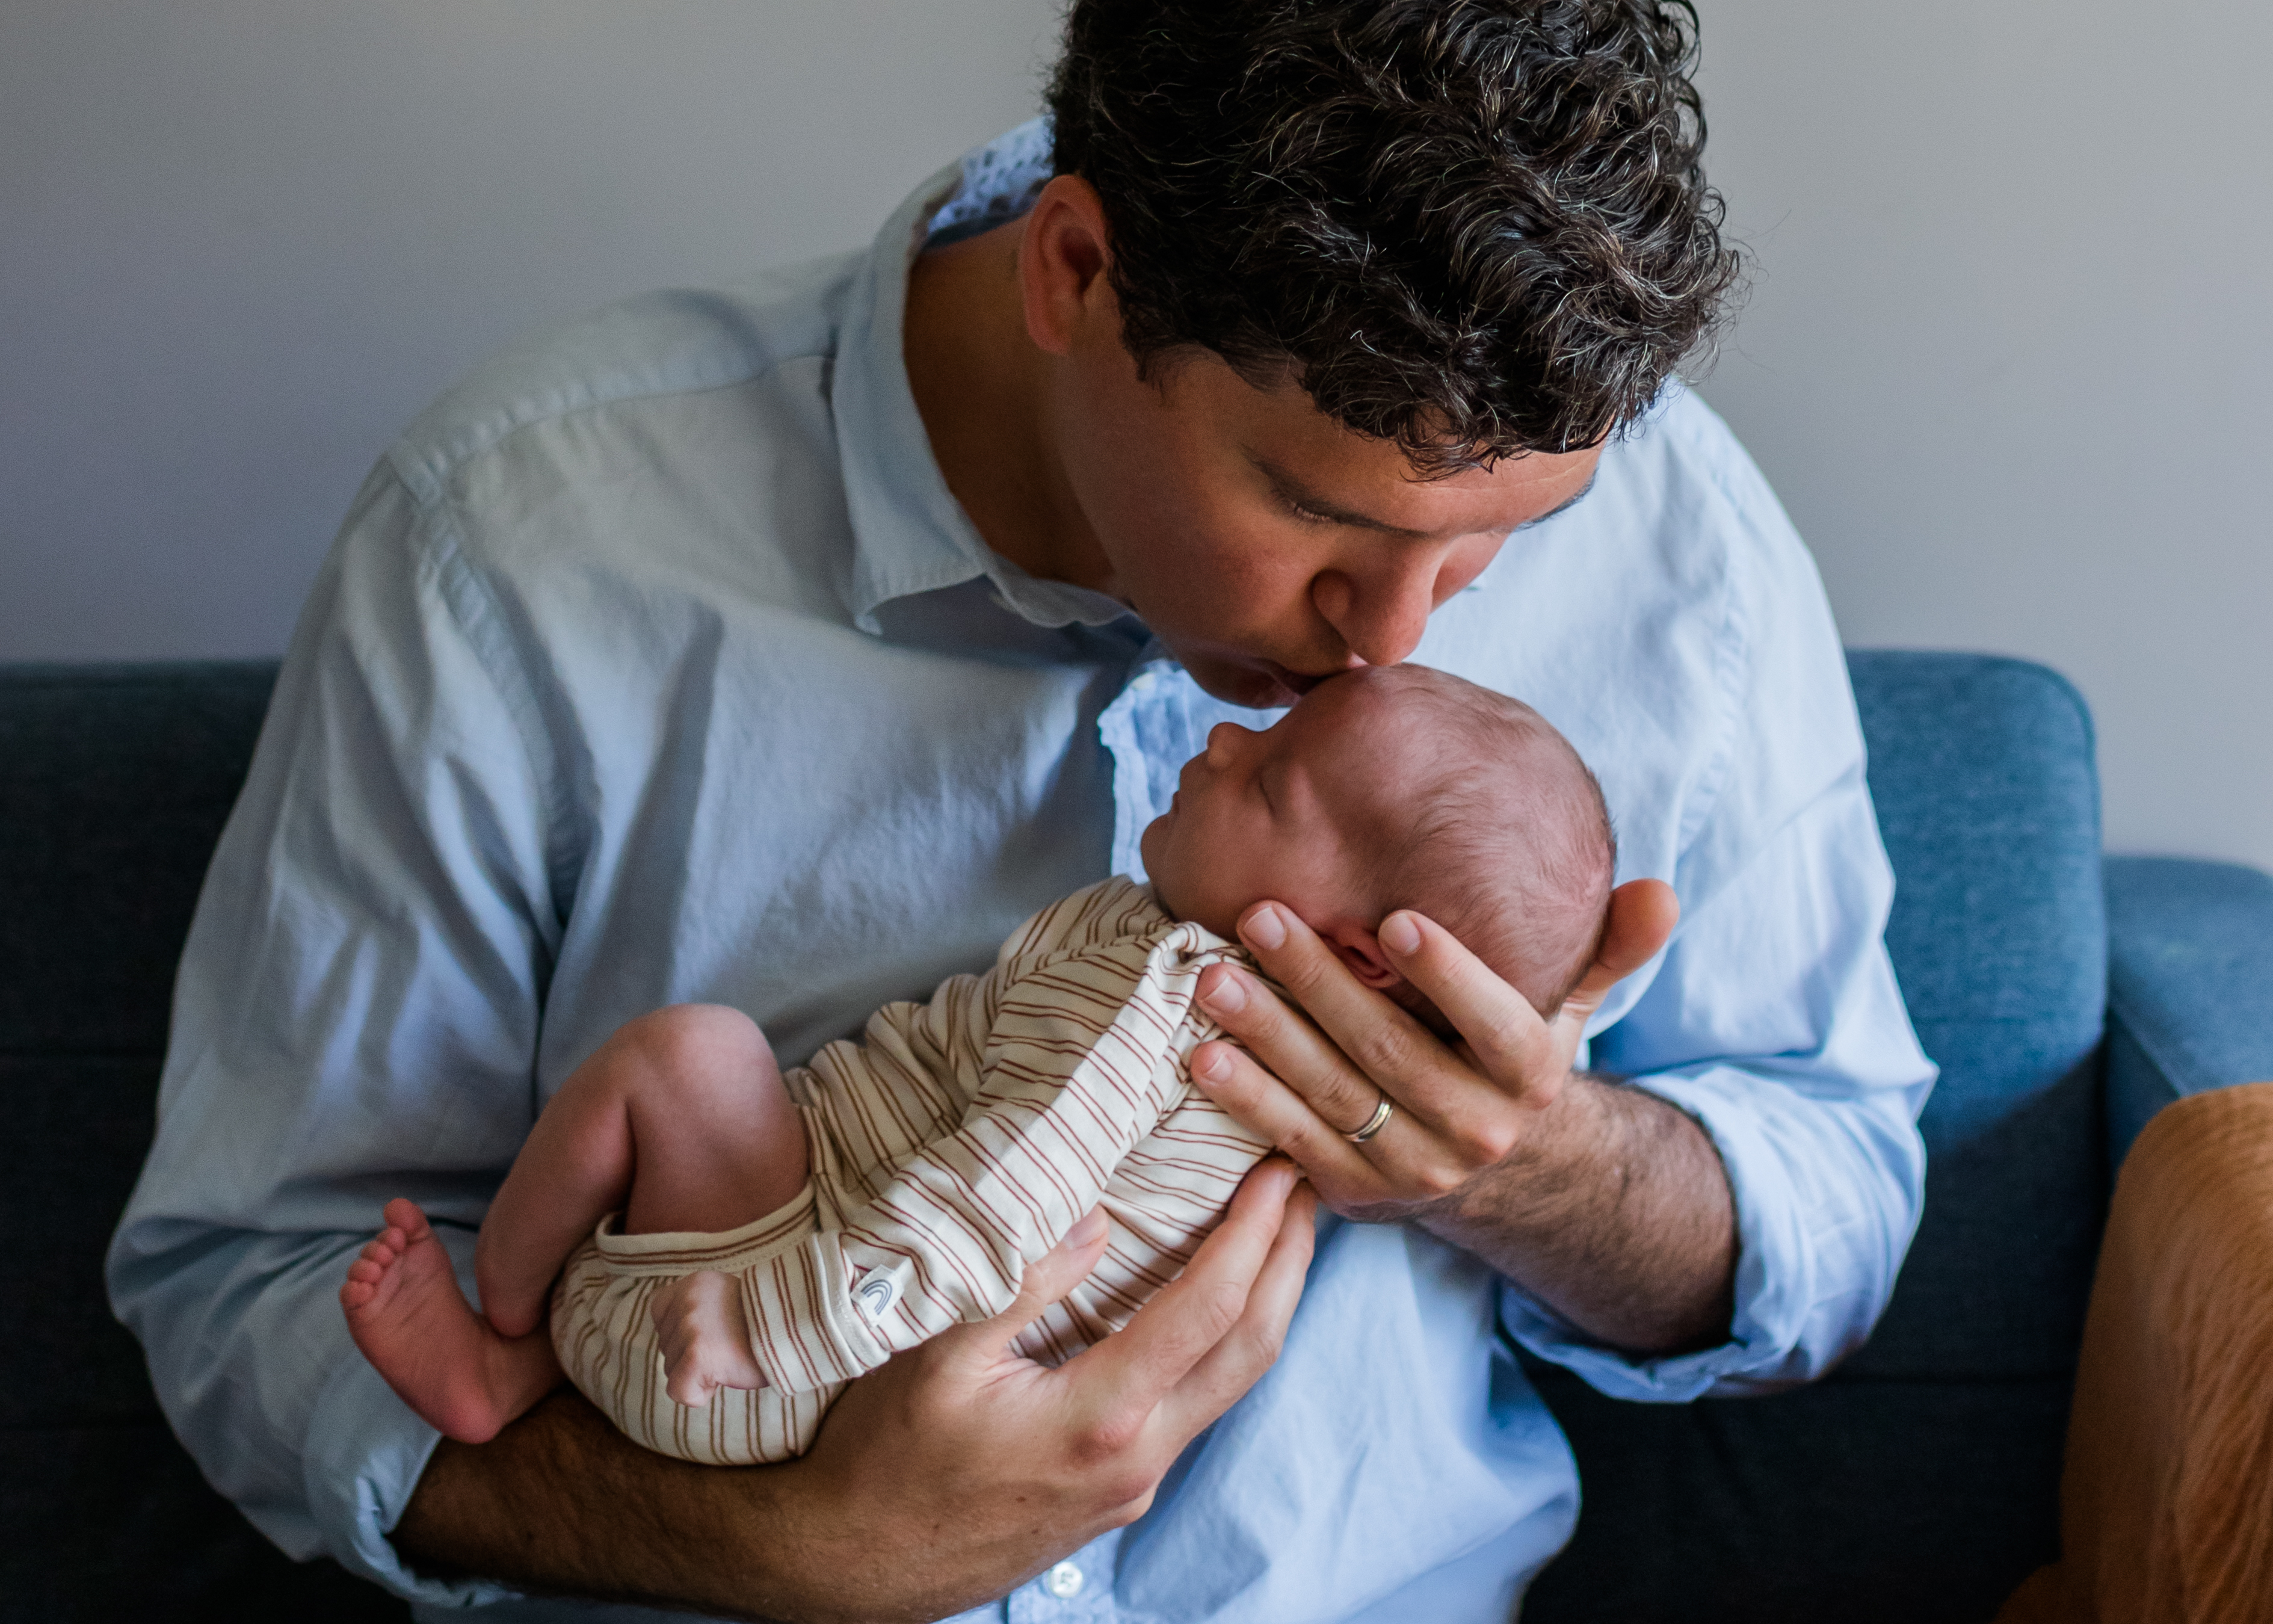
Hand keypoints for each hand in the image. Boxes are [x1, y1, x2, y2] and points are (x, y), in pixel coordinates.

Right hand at [397, 1160, 1315, 1622]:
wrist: (851, 1566)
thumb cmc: (881, 1455)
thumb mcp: (936, 1353)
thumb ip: (1023, 1280)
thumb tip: (1095, 1216)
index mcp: (1101, 1418)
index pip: (1211, 1311)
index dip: (1255, 1235)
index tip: (1279, 1172)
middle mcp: (1138, 1458)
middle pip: (1252, 1350)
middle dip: (1291, 1261)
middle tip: (1310, 1181)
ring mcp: (1134, 1483)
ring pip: (1233, 1384)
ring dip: (1268, 1301)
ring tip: (1284, 1230)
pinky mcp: (1118, 1491)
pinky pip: (1197, 1405)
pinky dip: (1225, 1340)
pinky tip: (1218, 1300)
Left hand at [651, 1270, 766, 1406]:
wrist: (799, 1327)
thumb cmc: (767, 1323)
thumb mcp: (725, 1300)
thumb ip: (698, 1311)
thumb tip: (680, 1345)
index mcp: (694, 1283)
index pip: (659, 1311)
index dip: (680, 1329)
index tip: (711, 1331)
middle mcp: (687, 1300)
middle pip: (666, 1345)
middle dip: (691, 1354)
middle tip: (729, 1345)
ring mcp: (691, 1327)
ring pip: (671, 1369)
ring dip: (698, 1373)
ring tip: (731, 1357)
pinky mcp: (697, 1355)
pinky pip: (679, 1391)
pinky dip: (699, 1394)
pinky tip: (724, 1376)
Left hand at [1190, 881, 1677, 1221]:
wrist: (1493, 1168)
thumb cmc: (1512, 1053)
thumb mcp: (1568, 1006)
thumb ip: (1607, 948)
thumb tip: (1662, 891)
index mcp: (1531, 1078)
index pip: (1497, 1026)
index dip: (1453, 976)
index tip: (1400, 919)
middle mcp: (1477, 1132)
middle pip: (1392, 1054)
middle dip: (1320, 984)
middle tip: (1261, 917)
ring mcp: (1413, 1169)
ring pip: (1335, 1099)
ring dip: (1269, 1039)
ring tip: (1214, 980)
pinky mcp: (1356, 1195)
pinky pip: (1296, 1144)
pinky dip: (1247, 1103)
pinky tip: (1202, 1056)